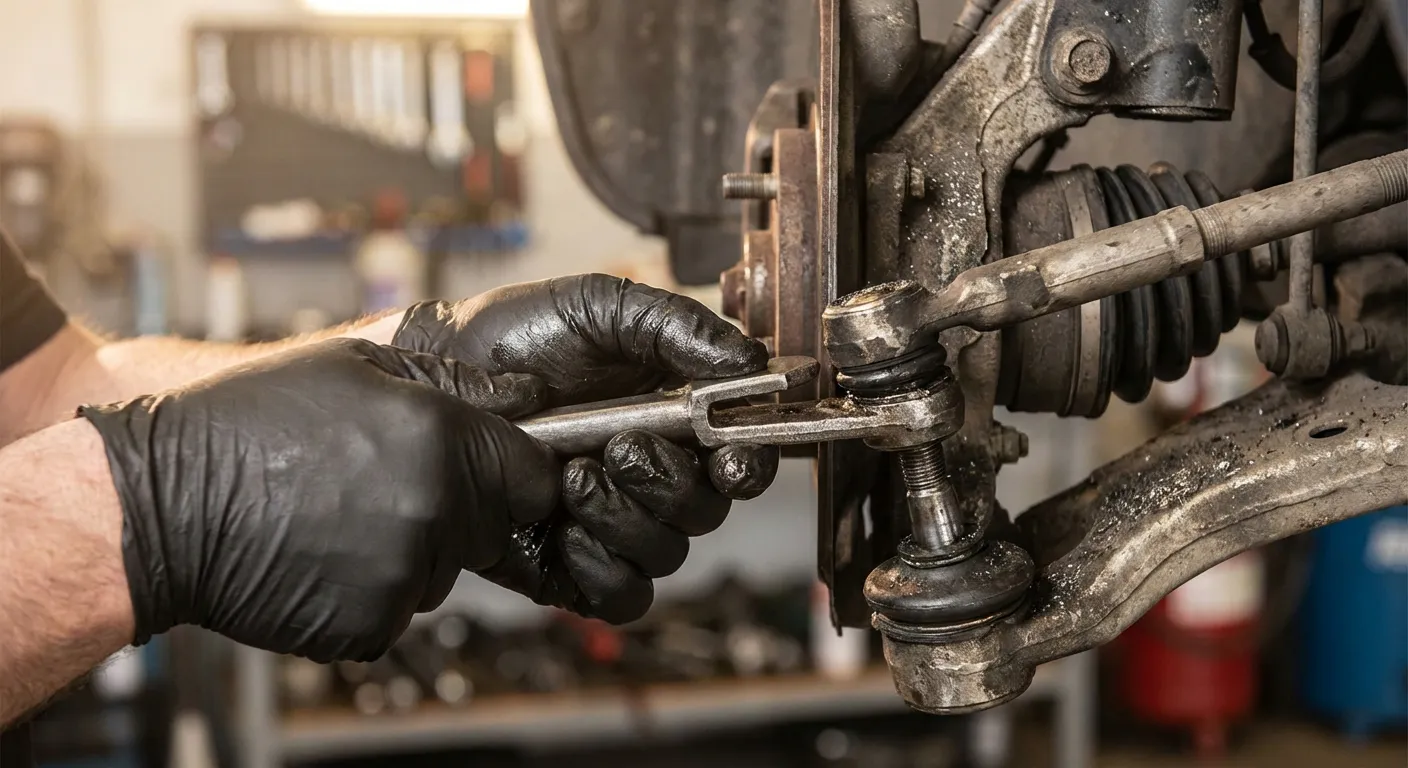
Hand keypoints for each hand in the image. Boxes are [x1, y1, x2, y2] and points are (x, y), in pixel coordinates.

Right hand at [80, 339, 557, 661]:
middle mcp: (434, 510)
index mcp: (440, 438)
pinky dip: (368, 593)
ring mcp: (403, 575)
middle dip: (458, 510)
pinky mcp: (368, 626)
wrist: (161, 504)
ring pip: (441, 572)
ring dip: (411, 552)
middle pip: (490, 527)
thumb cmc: (247, 422)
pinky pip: (395, 611)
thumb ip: (450, 379)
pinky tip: (319, 556)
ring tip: (338, 516)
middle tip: (382, 485)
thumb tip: (522, 392)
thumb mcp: (350, 363)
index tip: (489, 471)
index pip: (534, 478)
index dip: (514, 473)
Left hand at [393, 274, 780, 621]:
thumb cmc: (512, 339)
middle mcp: (652, 476)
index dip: (747, 464)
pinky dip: (601, 569)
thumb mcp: (595, 308)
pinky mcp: (570, 566)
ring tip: (571, 478)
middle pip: (706, 512)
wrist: (431, 380)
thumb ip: (674, 325)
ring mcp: (612, 522)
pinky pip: (619, 595)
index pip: (740, 457)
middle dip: (668, 484)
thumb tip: (745, 358)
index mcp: (674, 417)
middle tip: (618, 448)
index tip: (724, 458)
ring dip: (626, 520)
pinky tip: (560, 528)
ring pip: (665, 555)